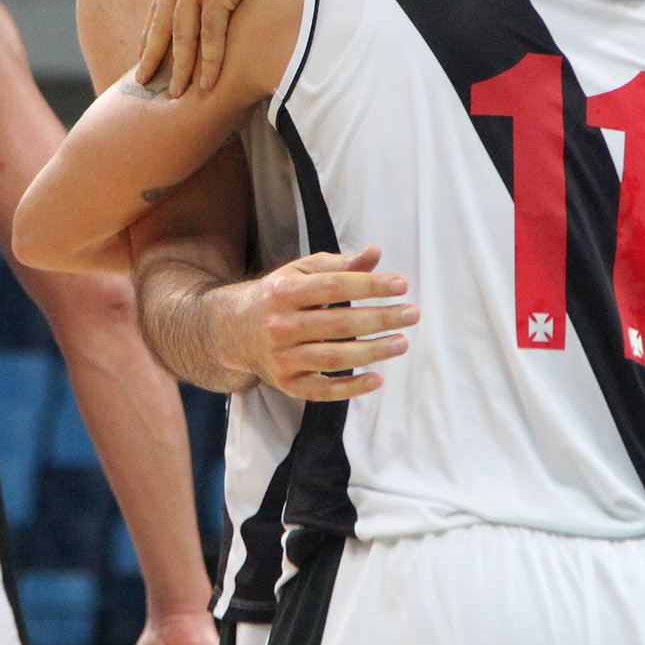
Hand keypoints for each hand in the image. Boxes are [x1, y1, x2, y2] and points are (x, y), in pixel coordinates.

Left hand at [135, 0, 291, 98]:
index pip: (159, 3)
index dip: (150, 30)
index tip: (144, 52)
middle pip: (161, 23)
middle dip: (151, 55)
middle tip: (142, 82)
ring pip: (183, 35)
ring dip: (180, 68)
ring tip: (176, 96)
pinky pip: (211, 34)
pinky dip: (209, 62)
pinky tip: (207, 83)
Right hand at [216, 249, 417, 400]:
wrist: (232, 329)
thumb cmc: (277, 296)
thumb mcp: (301, 273)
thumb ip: (339, 266)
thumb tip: (376, 254)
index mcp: (285, 292)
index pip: (334, 287)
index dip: (369, 285)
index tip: (402, 285)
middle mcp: (281, 325)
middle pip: (338, 324)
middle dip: (380, 319)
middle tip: (412, 314)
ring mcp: (282, 357)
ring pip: (333, 358)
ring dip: (372, 352)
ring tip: (402, 343)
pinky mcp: (286, 383)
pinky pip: (321, 390)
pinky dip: (350, 388)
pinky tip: (377, 379)